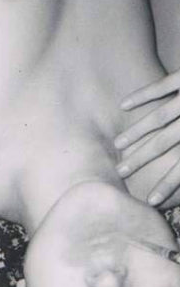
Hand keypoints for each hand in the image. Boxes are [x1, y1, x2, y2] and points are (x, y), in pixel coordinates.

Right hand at [114, 72, 179, 205]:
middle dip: (141, 160)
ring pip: (158, 117)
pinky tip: (124, 105)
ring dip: (136, 132)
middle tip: (121, 173)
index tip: (152, 201)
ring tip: (118, 145)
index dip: (169, 186)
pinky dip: (143, 95)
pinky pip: (163, 85)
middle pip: (163, 143)